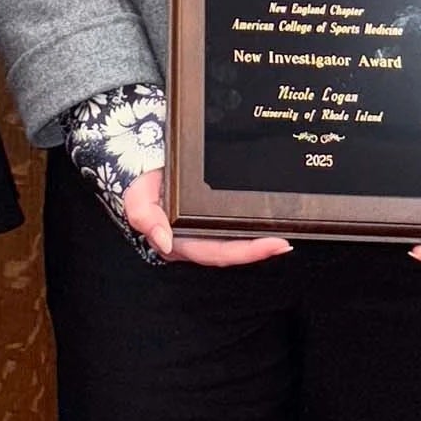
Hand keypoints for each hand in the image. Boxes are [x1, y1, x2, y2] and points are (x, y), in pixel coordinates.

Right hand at [119, 167, 290, 266]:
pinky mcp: (209, 217)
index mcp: (179, 242)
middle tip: (283, 243)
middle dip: (260, 249)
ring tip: (284, 233)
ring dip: (259, 239)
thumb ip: (146, 218)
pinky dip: (252, 226)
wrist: (140, 167)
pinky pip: (233, 226)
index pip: (217, 253)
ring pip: (235, 241)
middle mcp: (194, 241)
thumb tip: (164, 242)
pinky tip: (269, 220)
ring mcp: (202, 231)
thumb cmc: (140, 185)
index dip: (246, 253)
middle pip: (232, 252)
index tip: (273, 245)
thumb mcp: (136, 199)